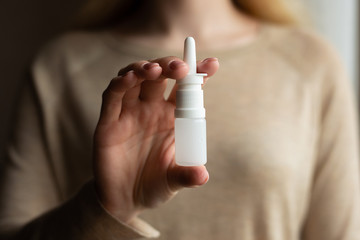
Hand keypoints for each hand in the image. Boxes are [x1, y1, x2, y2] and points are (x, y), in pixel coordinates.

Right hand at [93, 56, 218, 222]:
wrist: (125, 201)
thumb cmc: (154, 186)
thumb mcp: (174, 181)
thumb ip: (187, 176)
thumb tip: (202, 175)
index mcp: (171, 118)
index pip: (185, 89)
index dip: (197, 74)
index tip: (211, 64)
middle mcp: (151, 110)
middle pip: (160, 77)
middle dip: (170, 66)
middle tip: (180, 68)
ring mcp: (129, 113)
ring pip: (135, 79)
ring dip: (144, 69)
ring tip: (154, 70)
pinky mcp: (108, 122)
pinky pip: (112, 97)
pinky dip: (120, 84)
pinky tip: (129, 78)